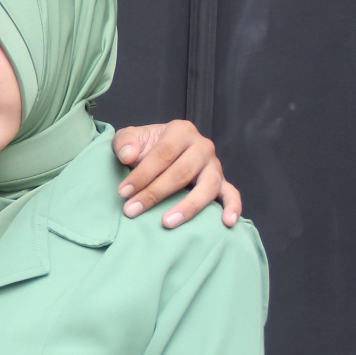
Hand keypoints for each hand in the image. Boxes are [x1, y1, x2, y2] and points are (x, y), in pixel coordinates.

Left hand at [113, 120, 241, 228]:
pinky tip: (227, 222)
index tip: (123, 192)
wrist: (160, 151)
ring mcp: (214, 166)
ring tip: (167, 223)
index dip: (142, 174)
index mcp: (181, 131)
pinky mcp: (222, 182)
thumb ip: (125, 143)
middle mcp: (202, 146)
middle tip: (132, 210)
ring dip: (187, 207)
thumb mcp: (130, 138)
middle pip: (181, 172)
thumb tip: (129, 156)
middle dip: (154, 193)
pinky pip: (231, 194)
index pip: (163, 154)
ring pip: (207, 186)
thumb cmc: (145, 147)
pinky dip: (232, 207)